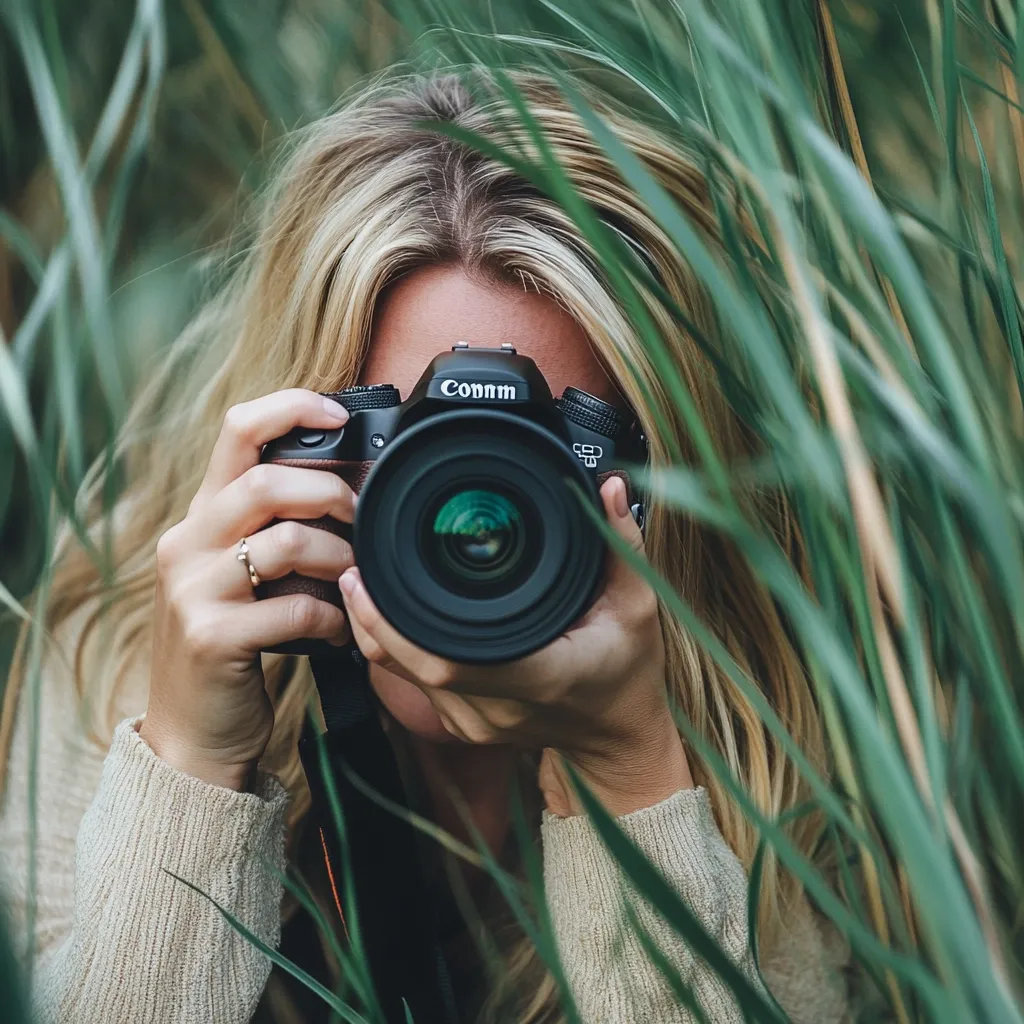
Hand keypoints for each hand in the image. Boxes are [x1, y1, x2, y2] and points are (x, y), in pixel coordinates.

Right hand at [140, 390, 356, 789]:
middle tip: (358, 521)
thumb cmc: (234, 641)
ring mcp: (193, 590)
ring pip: (285, 541)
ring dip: (336, 558)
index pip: (235, 431)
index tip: (336, 410)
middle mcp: (187, 543)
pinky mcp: (210, 637)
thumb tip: (349, 489)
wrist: (191, 730)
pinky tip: (335, 631)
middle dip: (330, 495)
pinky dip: (330, 617)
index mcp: (201, 517)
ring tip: (349, 581)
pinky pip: (293, 607)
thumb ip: (275, 528)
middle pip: (265, 483)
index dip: (289, 408)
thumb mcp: (244, 573)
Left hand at [340, 476, 691, 814]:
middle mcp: (498, 707)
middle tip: (354, 569)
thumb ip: (621, 543)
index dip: (400, 625)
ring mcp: (476, 721)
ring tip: (360, 583)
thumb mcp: (638, 604)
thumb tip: (604, 487)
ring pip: (404, 678)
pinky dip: (396, 648)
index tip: (374, 582)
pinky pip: (414, 684)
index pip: (452, 660)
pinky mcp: (463, 723)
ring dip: (377, 631)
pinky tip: (388, 615)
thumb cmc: (629, 672)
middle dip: (373, 618)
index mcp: (540, 676)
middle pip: (412, 666)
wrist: (618, 734)